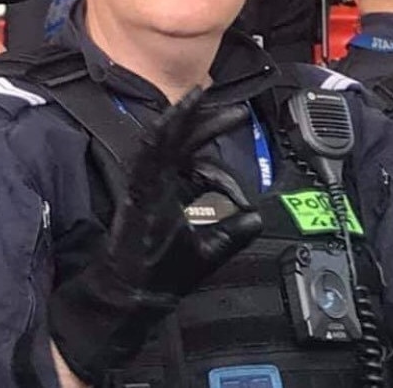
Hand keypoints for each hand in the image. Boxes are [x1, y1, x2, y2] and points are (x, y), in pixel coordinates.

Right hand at [49, 88, 261, 384]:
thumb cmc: (165, 273)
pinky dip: (158, 137)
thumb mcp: (211, 249)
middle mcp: (158, 180)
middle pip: (181, 139)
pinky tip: (172, 120)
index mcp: (173, 187)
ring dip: (180, 118)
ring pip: (162, 141)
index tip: (239, 119)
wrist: (136, 296)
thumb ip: (233, 233)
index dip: (213, 132)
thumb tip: (257, 216)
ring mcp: (145, 183)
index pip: (193, 150)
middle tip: (233, 108)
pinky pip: (146, 158)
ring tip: (198, 96)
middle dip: (205, 119)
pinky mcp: (136, 191)